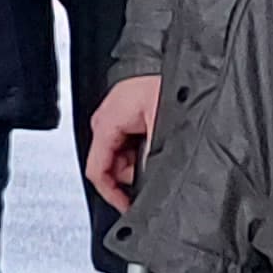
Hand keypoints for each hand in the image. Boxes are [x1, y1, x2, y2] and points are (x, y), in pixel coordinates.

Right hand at [83, 75, 163, 213]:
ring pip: (122, 157)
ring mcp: (115, 119)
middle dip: (133, 175)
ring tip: (161, 149)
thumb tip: (147, 181)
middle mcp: (105, 122)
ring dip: (140, 162)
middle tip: (154, 170)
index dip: (112, 194)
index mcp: (105, 124)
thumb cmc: (163, 82)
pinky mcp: (127, 117)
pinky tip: (158, 142)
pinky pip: (129, 144)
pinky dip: (143, 150)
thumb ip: (149, 156)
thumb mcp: (159, 125)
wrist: (175, 65)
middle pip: (111, 166)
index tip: (127, 207)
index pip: (97, 171)